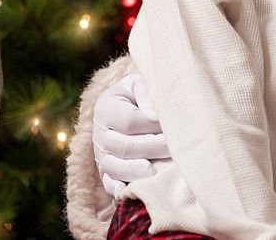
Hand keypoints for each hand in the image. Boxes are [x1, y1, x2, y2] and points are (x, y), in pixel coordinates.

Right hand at [93, 73, 169, 196]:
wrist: (129, 105)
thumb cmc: (141, 94)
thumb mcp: (141, 84)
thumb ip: (147, 94)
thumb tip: (155, 115)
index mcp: (105, 107)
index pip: (129, 122)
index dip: (152, 126)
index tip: (173, 126)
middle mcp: (99, 133)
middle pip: (125, 147)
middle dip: (154, 149)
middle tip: (176, 150)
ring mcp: (100, 154)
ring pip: (116, 168)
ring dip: (141, 172)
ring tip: (162, 172)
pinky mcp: (104, 171)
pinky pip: (109, 184)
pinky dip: (121, 189)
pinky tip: (137, 191)